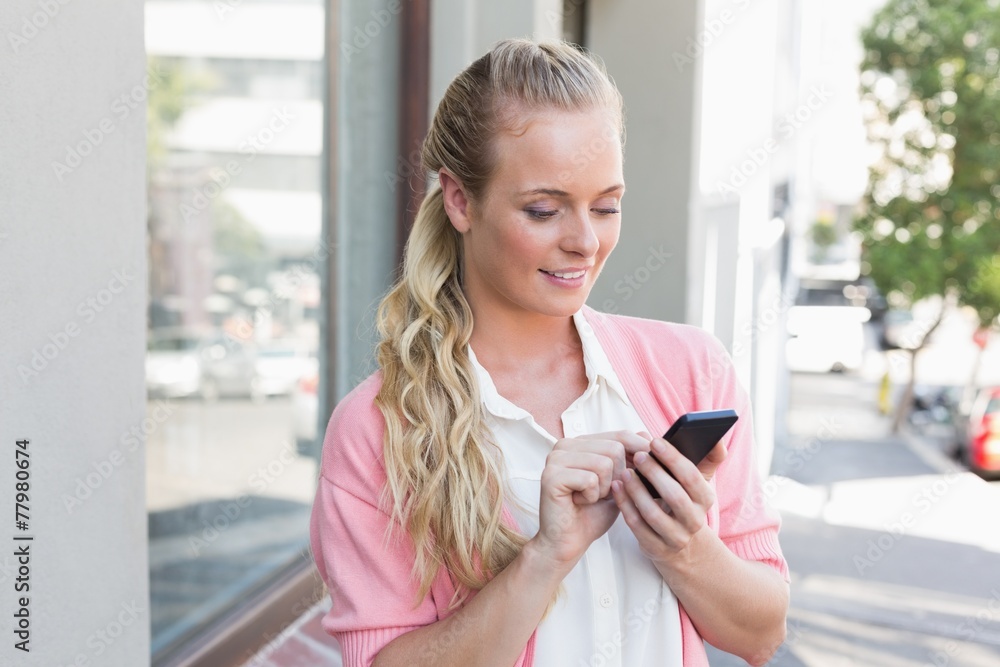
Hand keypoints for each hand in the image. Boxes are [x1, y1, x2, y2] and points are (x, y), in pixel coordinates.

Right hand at [527, 431, 646, 569]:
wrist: (568, 542)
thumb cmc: (591, 514)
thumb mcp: (618, 484)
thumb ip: (629, 460)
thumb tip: (647, 434)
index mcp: (581, 443)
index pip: (620, 435)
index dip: (640, 451)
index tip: (652, 466)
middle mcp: (565, 445)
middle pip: (615, 449)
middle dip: (617, 478)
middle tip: (600, 493)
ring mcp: (556, 458)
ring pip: (604, 463)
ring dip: (604, 488)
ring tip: (589, 497)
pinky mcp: (552, 475)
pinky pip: (590, 479)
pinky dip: (591, 496)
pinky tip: (579, 501)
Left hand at [611, 436, 726, 563]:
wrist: (683, 548)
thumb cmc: (683, 503)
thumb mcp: (696, 483)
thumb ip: (704, 458)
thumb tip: (713, 436)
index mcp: (705, 499)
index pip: (692, 477)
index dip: (673, 458)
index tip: (655, 441)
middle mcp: (694, 521)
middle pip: (674, 496)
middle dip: (654, 473)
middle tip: (638, 455)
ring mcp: (676, 538)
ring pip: (653, 514)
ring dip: (636, 491)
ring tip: (624, 472)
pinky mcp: (657, 549)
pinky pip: (637, 527)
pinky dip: (625, 506)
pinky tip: (617, 489)